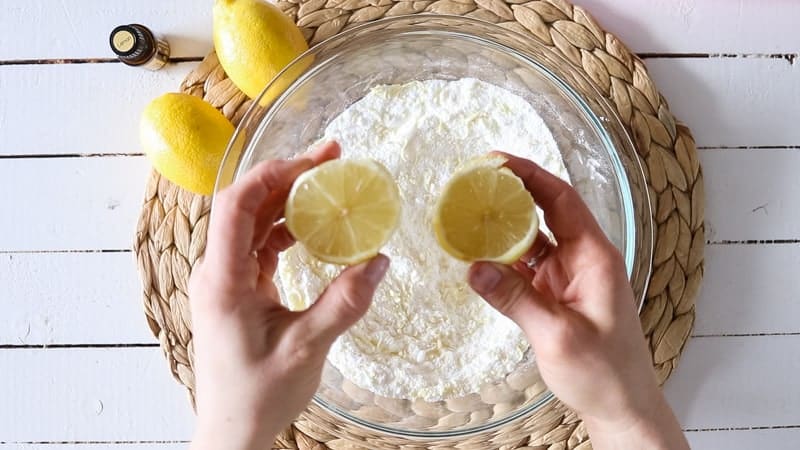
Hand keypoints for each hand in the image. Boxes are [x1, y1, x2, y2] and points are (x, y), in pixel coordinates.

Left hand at [188, 142, 389, 449]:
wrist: (234, 432)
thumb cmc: (258, 396)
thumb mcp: (307, 349)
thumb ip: (343, 303)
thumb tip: (380, 261)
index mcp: (223, 281)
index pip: (236, 207)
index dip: (271, 176)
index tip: (313, 160)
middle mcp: (219, 273)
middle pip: (247, 206)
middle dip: (287, 178)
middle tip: (331, 157)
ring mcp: (228, 281)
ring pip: (255, 224)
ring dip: (289, 201)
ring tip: (329, 184)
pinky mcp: (241, 290)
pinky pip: (262, 247)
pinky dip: (289, 231)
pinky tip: (316, 228)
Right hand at [468, 153, 687, 448]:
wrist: (621, 407)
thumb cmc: (603, 372)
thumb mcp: (557, 334)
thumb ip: (515, 299)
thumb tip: (474, 267)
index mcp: (594, 257)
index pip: (562, 200)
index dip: (531, 175)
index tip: (497, 160)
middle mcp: (583, 259)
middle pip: (546, 212)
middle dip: (513, 193)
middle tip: (474, 180)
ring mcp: (569, 276)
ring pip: (533, 239)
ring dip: (505, 227)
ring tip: (469, 211)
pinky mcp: (557, 295)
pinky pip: (527, 266)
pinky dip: (504, 259)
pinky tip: (479, 254)